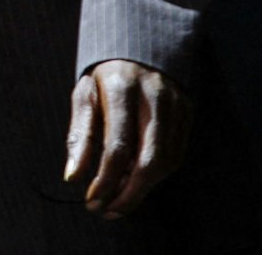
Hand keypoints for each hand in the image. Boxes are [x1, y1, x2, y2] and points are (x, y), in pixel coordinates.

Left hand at [62, 59, 192, 218]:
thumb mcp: (84, 96)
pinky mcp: (188, 112)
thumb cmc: (104, 79)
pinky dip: (156, 176)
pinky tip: (136, 181)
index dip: (105, 179)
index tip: (91, 200)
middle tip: (107, 211)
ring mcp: (176, 104)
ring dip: (142, 189)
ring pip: (166, 161)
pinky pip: (176, 154)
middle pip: (148, 160)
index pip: (117, 146)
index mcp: (122, 88)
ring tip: (118, 200)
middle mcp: (154, 96)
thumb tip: (73, 176)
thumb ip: (80, 136)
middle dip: (128, 194)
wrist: (139, 49)